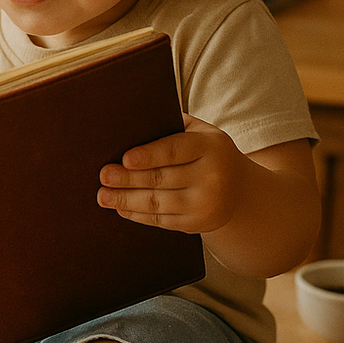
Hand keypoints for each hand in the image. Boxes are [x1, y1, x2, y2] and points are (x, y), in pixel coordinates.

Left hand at [96, 114, 239, 234]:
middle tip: (104, 175)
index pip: (175, 151)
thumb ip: (173, 124)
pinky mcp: (198, 223)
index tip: (125, 158)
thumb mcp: (201, 132)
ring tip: (103, 196)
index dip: (148, 155)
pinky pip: (162, 220)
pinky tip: (121, 208)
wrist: (240, 190)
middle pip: (161, 178)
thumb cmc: (208, 152)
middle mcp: (212, 176)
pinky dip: (139, 215)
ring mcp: (206, 203)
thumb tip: (133, 119)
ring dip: (127, 199)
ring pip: (159, 203)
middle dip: (128, 178)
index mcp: (211, 147)